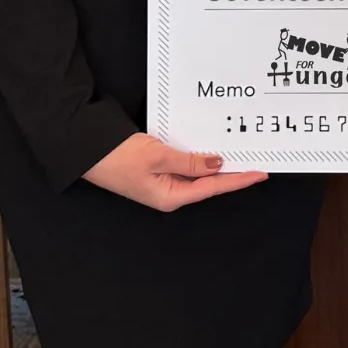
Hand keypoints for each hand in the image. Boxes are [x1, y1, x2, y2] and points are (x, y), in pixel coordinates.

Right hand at [84, 132, 268, 210]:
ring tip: (242, 154)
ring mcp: (163, 183)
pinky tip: (213, 151)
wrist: (87, 151)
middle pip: (209, 183)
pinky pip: (186, 166)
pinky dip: (201, 159)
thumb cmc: (118, 157)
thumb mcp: (158, 156)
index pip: (213, 187)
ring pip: (198, 174)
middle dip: (233, 173)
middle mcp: (170, 194)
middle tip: (257, 160)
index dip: (238, 180)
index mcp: (171, 197)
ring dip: (218, 165)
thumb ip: (190, 162)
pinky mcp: (157, 171)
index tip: (260, 173)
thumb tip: (217, 164)